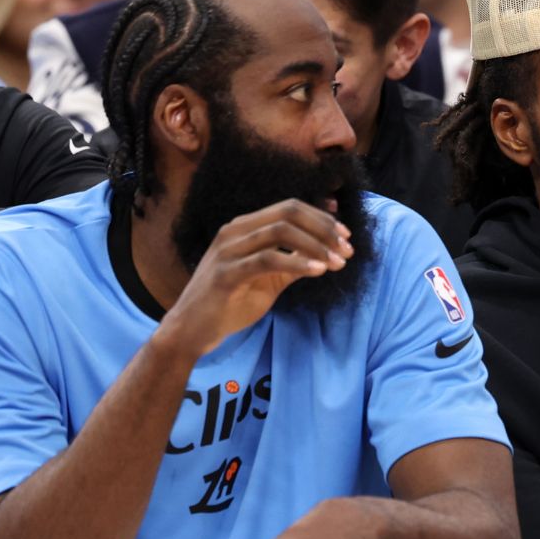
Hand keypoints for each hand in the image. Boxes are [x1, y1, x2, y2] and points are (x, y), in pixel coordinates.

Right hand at [157, 199, 353, 359]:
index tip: (346, 237)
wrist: (192, 330)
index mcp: (245, 227)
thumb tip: (328, 248)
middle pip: (289, 213)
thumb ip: (293, 261)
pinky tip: (318, 270)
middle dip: (324, 229)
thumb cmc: (230, 303)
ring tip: (337, 262)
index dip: (322, 218)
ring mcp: (228, 249)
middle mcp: (235, 231)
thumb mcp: (269, 279)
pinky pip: (268, 259)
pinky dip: (297, 262)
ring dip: (316, 245)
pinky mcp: (226, 273)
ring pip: (281, 231)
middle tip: (347, 250)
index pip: (290, 208)